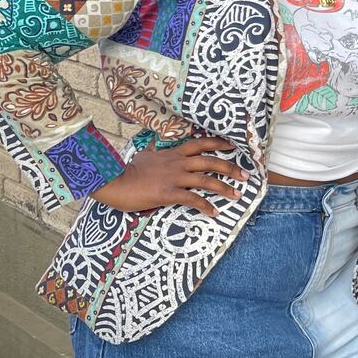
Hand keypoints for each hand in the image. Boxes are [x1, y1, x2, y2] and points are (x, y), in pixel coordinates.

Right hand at [90, 137, 243, 216]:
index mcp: (172, 154)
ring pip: (206, 180)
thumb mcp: (142, 157)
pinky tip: (214, 213)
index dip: (219, 144)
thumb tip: (152, 149)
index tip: (234, 146)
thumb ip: (153, 154)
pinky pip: (191, 199)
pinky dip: (205, 206)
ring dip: (224, 188)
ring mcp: (173, 178)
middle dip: (231, 168)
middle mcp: (177, 163)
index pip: (201, 144)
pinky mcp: (167, 193)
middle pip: (210, 161)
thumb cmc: (125, 170)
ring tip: (237, 195)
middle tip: (246, 175)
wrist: (112, 180)